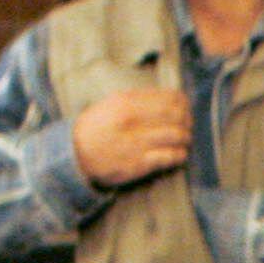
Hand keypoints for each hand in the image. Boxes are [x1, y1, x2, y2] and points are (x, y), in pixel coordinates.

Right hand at [72, 85, 196, 189]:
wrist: (76, 153)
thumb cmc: (98, 126)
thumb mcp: (113, 103)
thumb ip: (140, 99)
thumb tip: (172, 98)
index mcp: (128, 101)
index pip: (171, 98)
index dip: (184, 104)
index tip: (185, 109)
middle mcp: (133, 120)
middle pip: (178, 116)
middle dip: (188, 121)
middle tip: (188, 126)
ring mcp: (136, 142)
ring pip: (177, 136)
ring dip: (186, 139)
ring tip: (184, 141)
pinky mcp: (138, 164)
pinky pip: (170, 157)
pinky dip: (180, 155)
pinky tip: (179, 155)